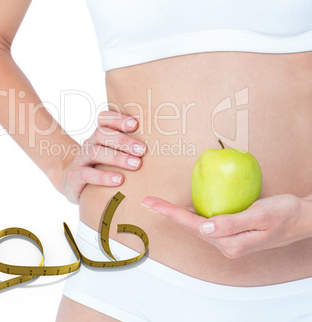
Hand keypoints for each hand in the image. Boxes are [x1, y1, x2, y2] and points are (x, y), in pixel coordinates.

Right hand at [60, 111, 145, 203]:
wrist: (71, 181)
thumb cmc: (102, 166)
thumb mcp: (112, 153)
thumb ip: (131, 147)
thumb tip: (164, 143)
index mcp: (100, 135)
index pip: (104, 119)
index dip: (118, 119)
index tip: (135, 124)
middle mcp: (89, 143)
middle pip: (102, 134)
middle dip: (123, 141)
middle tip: (142, 150)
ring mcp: (81, 159)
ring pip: (96, 153)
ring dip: (117, 158)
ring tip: (136, 165)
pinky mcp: (75, 176)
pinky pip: (87, 174)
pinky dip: (103, 177)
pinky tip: (119, 180)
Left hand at [141, 193, 304, 257]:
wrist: (302, 218)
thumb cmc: (284, 214)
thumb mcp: (260, 215)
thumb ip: (232, 222)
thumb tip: (204, 226)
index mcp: (230, 242)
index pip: (193, 225)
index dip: (170, 212)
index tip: (152, 203)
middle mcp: (226, 244)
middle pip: (190, 226)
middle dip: (168, 213)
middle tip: (149, 201)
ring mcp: (228, 240)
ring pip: (197, 225)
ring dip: (178, 214)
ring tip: (160, 204)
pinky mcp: (231, 233)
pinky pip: (206, 222)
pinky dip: (193, 214)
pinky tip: (186, 207)